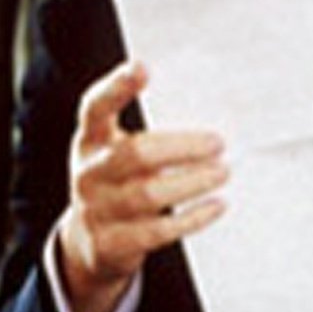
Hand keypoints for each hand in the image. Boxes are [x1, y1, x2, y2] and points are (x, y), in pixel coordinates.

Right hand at [56, 62, 227, 311]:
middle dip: (181, 147)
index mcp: (90, 141)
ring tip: (223, 172)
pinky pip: (158, 231)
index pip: (95, 108)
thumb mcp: (116, 154)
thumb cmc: (117, 185)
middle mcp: (89, 172)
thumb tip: (213, 120)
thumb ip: (147, 136)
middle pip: (134, 154)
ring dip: (192, 182)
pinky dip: (192, 218)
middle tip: (218, 142)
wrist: (89, 244)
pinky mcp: (113, 243)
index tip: (143, 67)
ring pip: (148, 194)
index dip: (116, 87)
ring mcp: (97, 209)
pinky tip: (217, 205)